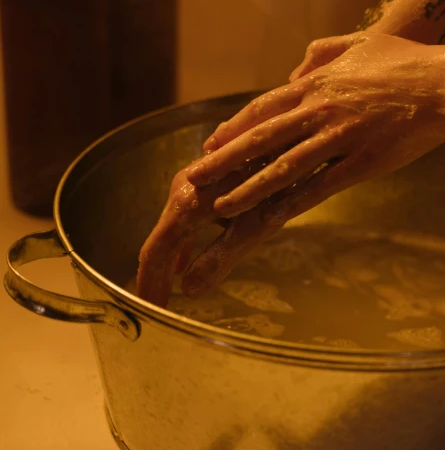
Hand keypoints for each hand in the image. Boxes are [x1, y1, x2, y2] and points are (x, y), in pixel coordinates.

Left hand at [137, 33, 444, 300]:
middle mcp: (319, 111)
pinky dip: (288, 203)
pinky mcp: (359, 163)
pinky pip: (318, 187)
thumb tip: (296, 68)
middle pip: (261, 138)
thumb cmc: (407, 62)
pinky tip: (267, 217)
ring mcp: (338, 138)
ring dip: (247, 187)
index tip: (210, 142)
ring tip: (218, 206)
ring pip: (282, 167)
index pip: (264, 108)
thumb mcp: (361, 43)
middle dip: (223, 159)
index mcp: (317, 85)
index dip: (235, 127)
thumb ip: (324, 52)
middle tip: (193, 178)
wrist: (444, 84)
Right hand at [137, 158, 273, 305]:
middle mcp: (182, 189)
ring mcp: (191, 181)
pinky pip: (183, 217)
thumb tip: (188, 291)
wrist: (290, 139)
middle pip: (159, 241)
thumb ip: (218, 260)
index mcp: (187, 206)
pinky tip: (181, 263)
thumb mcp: (253, 229)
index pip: (156, 253)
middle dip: (155, 277)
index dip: (150, 284)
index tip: (149, 310)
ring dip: (167, 262)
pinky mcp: (203, 179)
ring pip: (170, 228)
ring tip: (164, 292)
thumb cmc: (279, 185)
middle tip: (156, 307)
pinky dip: (180, 244)